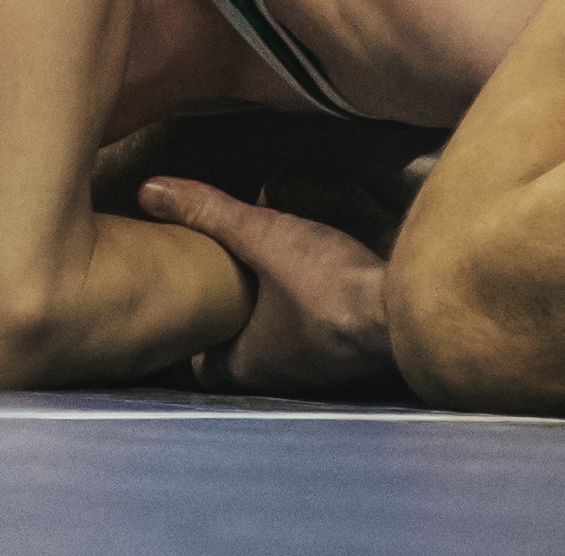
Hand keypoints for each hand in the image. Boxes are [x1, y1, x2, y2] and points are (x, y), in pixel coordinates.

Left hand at [139, 176, 390, 394]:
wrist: (416, 305)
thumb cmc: (331, 286)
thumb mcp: (264, 237)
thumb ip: (210, 213)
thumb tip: (148, 190)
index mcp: (250, 363)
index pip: (198, 366)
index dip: (182, 340)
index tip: (169, 307)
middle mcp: (282, 373)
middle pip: (237, 352)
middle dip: (221, 320)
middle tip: (200, 285)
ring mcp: (320, 363)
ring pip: (277, 340)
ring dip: (263, 312)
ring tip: (244, 274)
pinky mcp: (352, 342)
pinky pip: (314, 328)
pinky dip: (301, 302)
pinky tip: (299, 268)